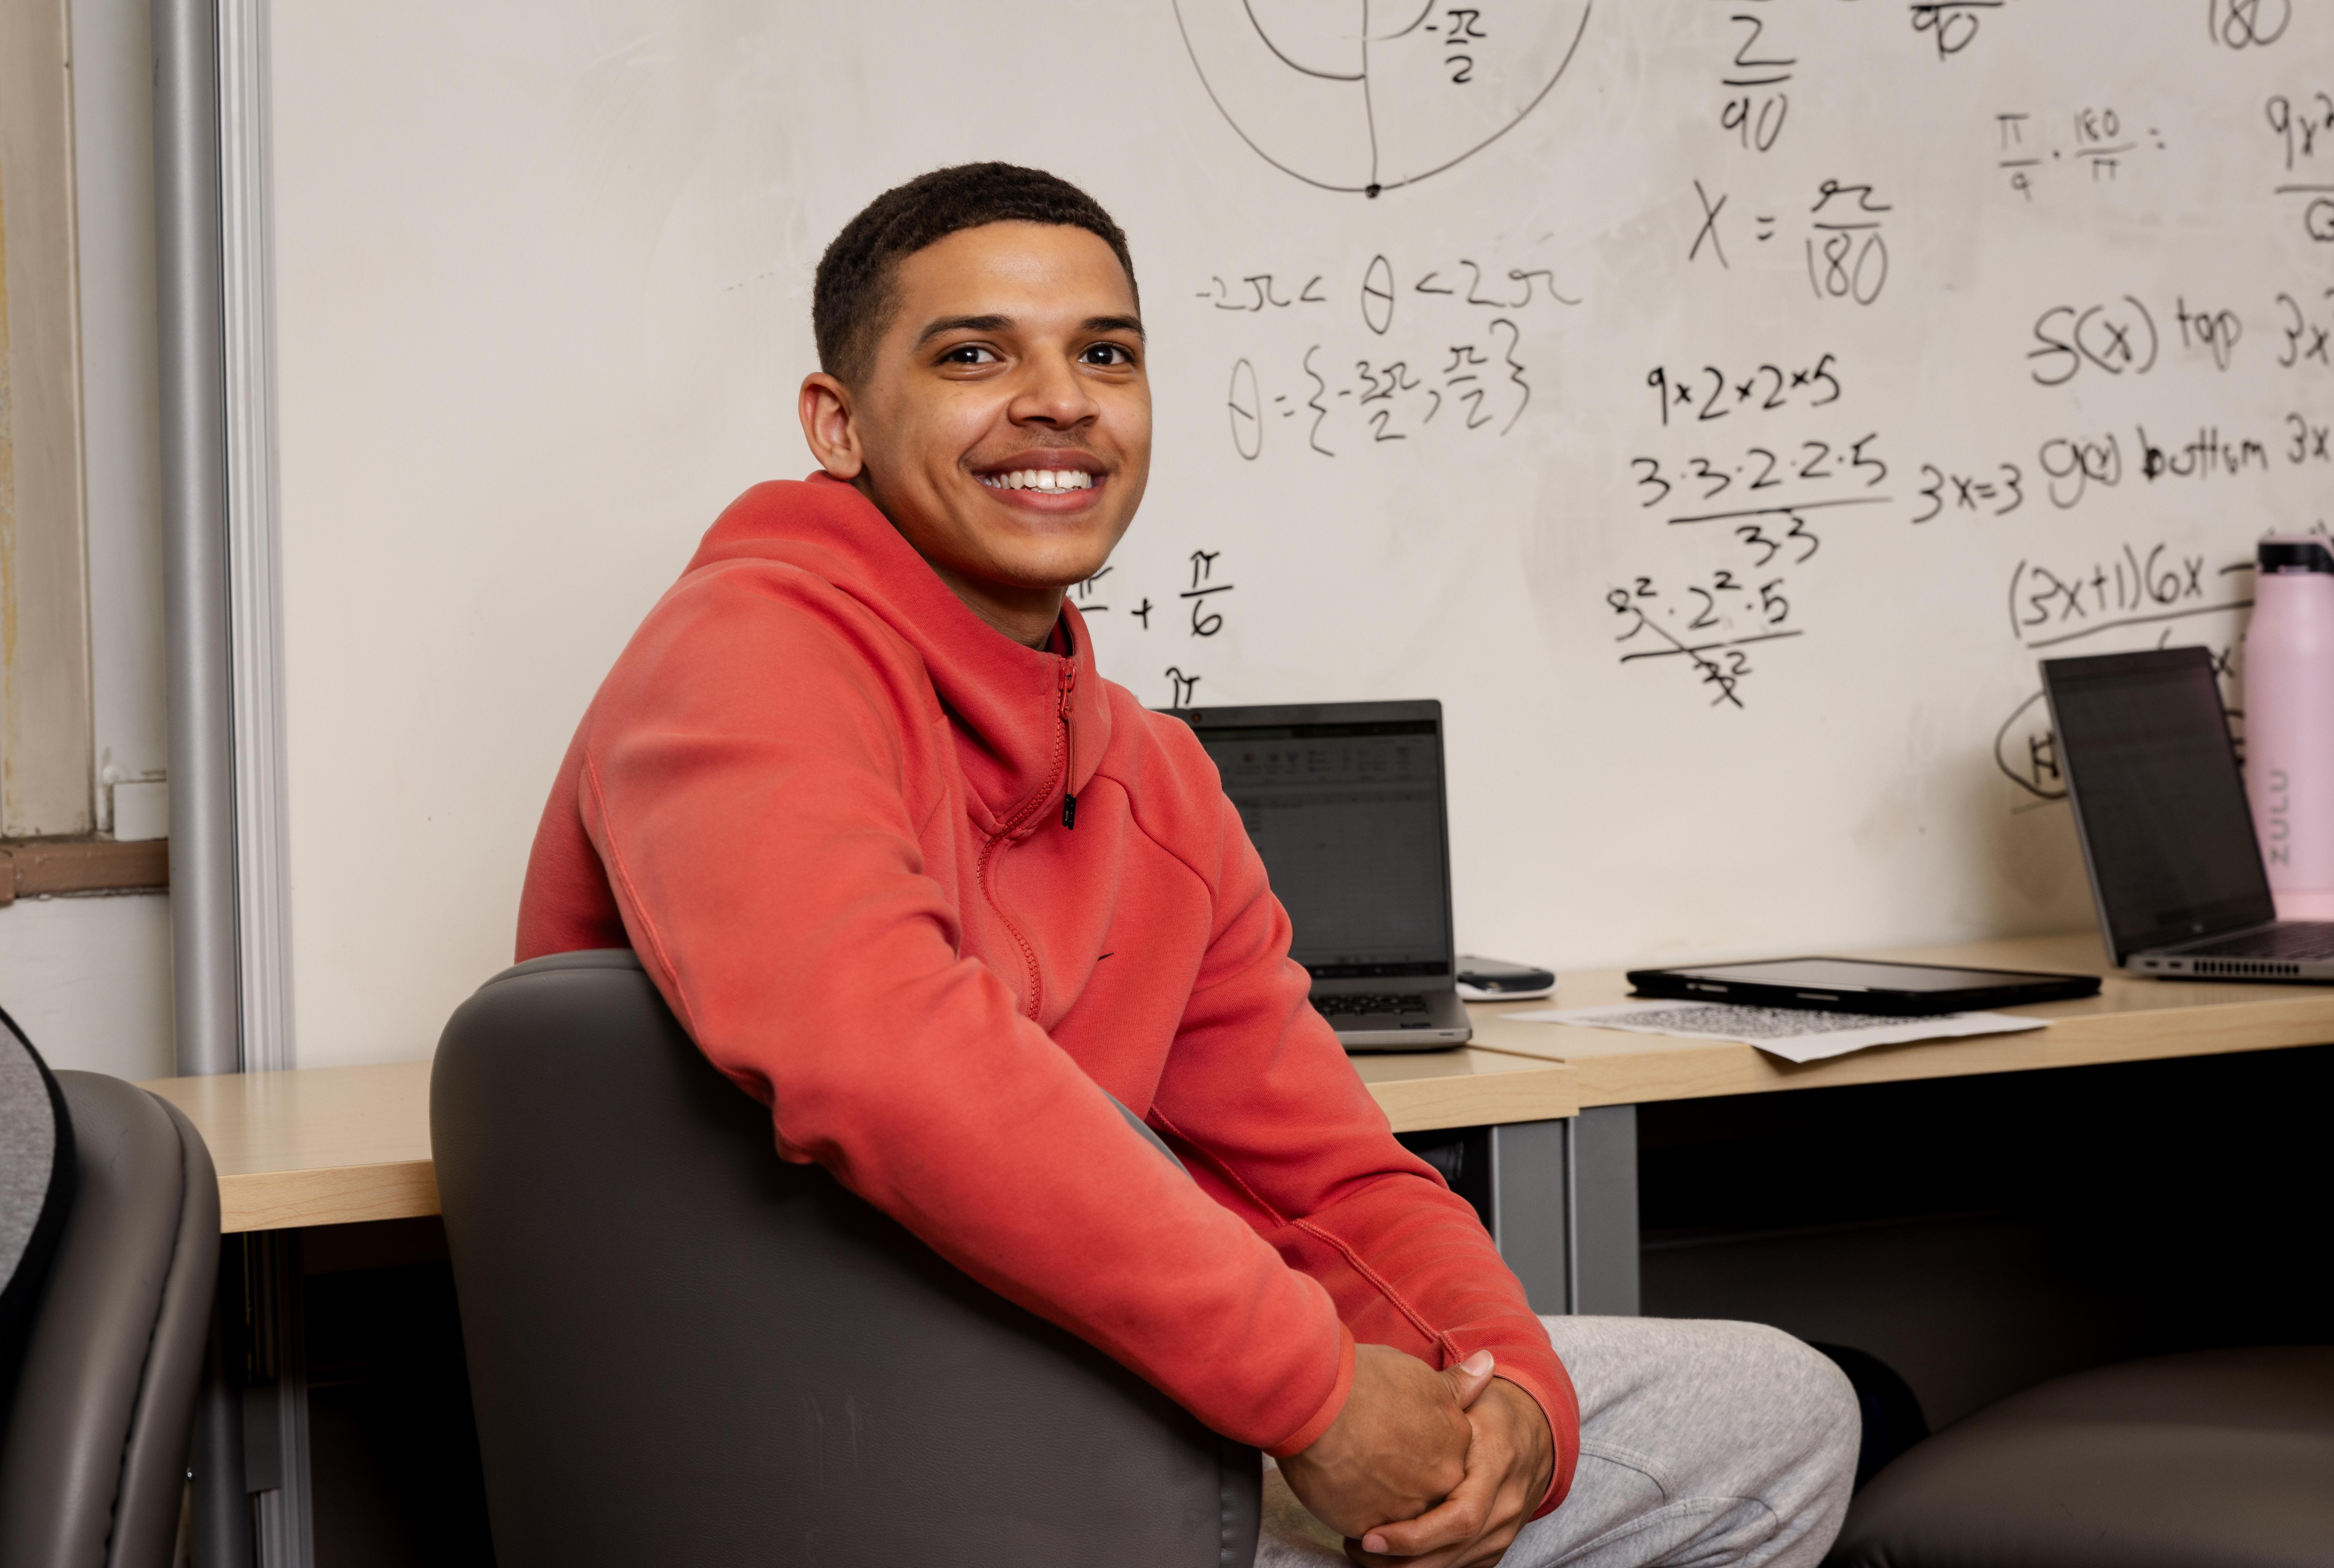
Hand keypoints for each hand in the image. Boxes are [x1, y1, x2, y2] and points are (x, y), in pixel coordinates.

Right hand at [1277, 1345, 1494, 1540]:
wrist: (1318, 1403)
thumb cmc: (1366, 1381)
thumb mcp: (1419, 1375)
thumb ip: (1456, 1384)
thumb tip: (1487, 1364)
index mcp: (1455, 1444)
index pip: (1446, 1458)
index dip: (1417, 1447)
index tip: (1395, 1437)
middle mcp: (1439, 1481)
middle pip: (1428, 1491)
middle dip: (1403, 1479)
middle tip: (1372, 1456)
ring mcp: (1406, 1509)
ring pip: (1400, 1516)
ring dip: (1380, 1501)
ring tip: (1352, 1473)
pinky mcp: (1371, 1528)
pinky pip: (1370, 1532)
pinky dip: (1355, 1516)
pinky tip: (1338, 1490)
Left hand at [1347, 1374, 1554, 1567]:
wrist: (1536, 1439)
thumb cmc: (1493, 1415)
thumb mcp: (1477, 1402)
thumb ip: (1461, 1391)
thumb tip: (1479, 1357)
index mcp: (1496, 1468)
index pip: (1460, 1519)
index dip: (1413, 1535)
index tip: (1369, 1535)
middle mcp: (1504, 1507)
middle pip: (1451, 1554)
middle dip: (1399, 1562)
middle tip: (1355, 1547)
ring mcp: (1503, 1533)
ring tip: (1360, 1553)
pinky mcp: (1495, 1548)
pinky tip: (1388, 1562)